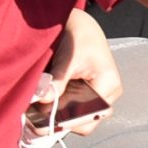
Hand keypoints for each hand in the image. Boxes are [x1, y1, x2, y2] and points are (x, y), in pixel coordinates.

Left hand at [46, 11, 121, 133]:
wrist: (83, 25)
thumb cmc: (80, 37)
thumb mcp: (67, 59)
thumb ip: (57, 81)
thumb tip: (43, 99)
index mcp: (109, 85)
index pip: (91, 115)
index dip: (68, 121)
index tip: (44, 122)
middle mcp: (109, 93)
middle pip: (87, 121)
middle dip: (63, 121)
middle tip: (38, 118)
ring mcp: (102, 94)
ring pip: (81, 117)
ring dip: (62, 116)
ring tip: (40, 111)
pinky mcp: (92, 93)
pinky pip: (78, 109)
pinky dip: (62, 109)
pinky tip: (47, 104)